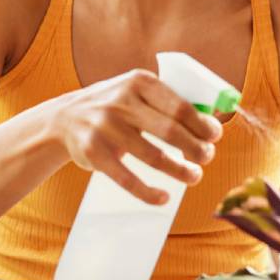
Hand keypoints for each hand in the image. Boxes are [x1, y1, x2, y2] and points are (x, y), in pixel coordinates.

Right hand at [52, 68, 221, 204]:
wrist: (65, 117)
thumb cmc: (114, 106)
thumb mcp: (135, 91)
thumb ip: (165, 102)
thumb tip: (209, 124)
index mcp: (138, 82)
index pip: (179, 106)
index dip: (202, 124)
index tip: (215, 136)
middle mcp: (121, 101)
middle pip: (170, 131)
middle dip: (195, 148)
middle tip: (207, 157)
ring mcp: (105, 127)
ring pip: (153, 156)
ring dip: (180, 170)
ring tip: (194, 176)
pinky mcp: (93, 152)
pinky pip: (127, 178)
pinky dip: (149, 192)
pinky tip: (163, 197)